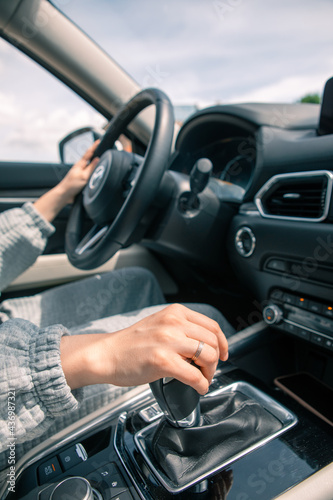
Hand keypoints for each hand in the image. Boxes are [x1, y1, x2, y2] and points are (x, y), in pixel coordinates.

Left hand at [56, 139, 99, 204]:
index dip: (94, 147)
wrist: (64, 194)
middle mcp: (80, 167)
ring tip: (100, 156)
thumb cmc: (72, 185)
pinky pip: (88, 171)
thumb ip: (91, 167)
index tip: (99, 141)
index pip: (88, 153)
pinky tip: (94, 171)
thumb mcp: (84, 176)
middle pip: (89, 157)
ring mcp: (80, 172)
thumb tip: (97, 158)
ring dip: (94, 160)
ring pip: (89, 165)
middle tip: (101, 147)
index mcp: (80, 164)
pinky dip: (92, 169)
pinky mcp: (80, 178)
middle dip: (94, 152)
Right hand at [60, 304, 228, 394]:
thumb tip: (206, 345)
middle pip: (213, 341)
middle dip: (216, 360)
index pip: (211, 325)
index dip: (223, 342)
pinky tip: (198, 387)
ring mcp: (168, 341)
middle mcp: (173, 323)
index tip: (223, 353)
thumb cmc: (130, 344)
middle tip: (208, 371)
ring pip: (208, 357)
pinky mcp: (162, 361)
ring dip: (210, 373)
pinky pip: (194, 376)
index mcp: (175, 313)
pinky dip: (201, 385)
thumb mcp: (159, 324)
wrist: (106, 354)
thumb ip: (181, 329)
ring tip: (202, 378)